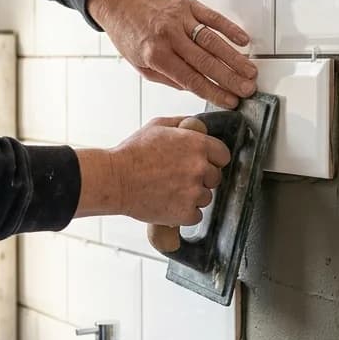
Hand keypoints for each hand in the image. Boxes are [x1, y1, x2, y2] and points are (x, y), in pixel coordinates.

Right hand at [74, 118, 230, 225]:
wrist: (115, 180)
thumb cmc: (132, 153)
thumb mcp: (157, 126)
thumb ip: (181, 124)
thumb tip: (195, 123)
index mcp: (197, 145)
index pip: (223, 155)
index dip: (213, 160)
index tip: (203, 164)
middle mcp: (199, 168)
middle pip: (215, 178)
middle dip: (201, 179)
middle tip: (179, 178)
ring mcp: (193, 192)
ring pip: (205, 198)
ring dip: (192, 197)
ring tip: (170, 191)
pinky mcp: (185, 213)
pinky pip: (196, 216)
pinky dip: (184, 213)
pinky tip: (169, 204)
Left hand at [87, 0, 257, 109]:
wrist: (121, 4)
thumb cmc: (130, 37)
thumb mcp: (142, 67)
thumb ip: (170, 79)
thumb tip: (196, 88)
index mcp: (156, 54)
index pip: (191, 79)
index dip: (214, 92)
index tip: (230, 101)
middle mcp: (169, 36)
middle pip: (206, 61)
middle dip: (230, 78)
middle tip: (248, 90)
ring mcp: (180, 18)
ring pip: (213, 40)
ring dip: (235, 58)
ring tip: (250, 72)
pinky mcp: (188, 5)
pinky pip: (213, 17)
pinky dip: (230, 29)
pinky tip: (244, 40)